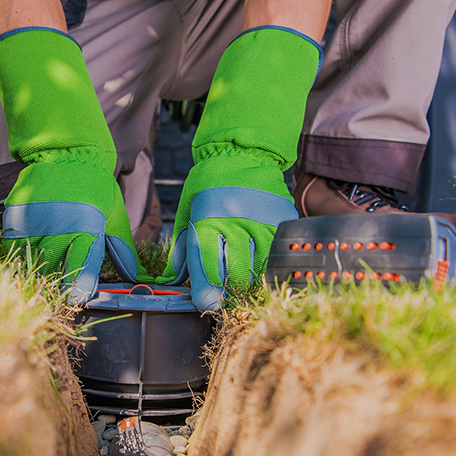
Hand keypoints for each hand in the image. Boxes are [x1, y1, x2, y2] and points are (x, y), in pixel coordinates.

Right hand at [2, 159, 149, 302]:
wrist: (66, 154)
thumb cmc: (96, 188)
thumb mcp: (115, 217)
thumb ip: (124, 252)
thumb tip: (140, 281)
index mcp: (87, 229)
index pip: (82, 268)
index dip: (79, 288)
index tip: (78, 300)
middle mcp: (59, 228)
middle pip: (54, 272)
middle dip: (58, 285)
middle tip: (61, 293)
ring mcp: (35, 222)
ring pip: (32, 263)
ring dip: (39, 274)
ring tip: (45, 280)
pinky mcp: (16, 217)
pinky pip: (13, 250)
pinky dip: (20, 259)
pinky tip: (29, 261)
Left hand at [156, 27, 320, 310]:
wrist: (242, 150)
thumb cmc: (207, 182)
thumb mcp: (187, 211)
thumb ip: (182, 247)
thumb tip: (174, 280)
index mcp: (208, 220)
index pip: (207, 267)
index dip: (206, 293)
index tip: (205, 305)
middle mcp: (236, 222)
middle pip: (235, 273)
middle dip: (228, 294)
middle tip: (224, 303)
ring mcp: (262, 222)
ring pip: (260, 268)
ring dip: (250, 284)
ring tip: (243, 292)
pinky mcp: (281, 220)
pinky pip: (278, 253)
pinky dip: (270, 268)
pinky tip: (263, 275)